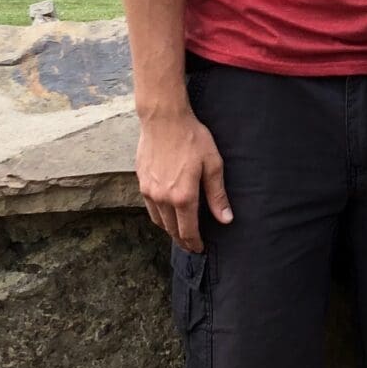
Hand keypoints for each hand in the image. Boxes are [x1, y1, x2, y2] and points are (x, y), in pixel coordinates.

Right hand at [136, 106, 230, 252]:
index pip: (188, 231)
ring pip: (158, 221)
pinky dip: (158, 216)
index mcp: (183, 197)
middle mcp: (163, 198)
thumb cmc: (192, 138)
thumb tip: (225, 219)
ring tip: (179, 232)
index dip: (195, 243)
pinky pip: (149, 207)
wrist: (164, 119)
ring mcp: (149, 191)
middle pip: (172, 230)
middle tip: (191, 245)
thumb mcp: (213, 165)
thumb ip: (217, 195)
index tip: (200, 248)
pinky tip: (166, 213)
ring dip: (169, 230)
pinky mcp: (141, 181)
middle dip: (182, 240)